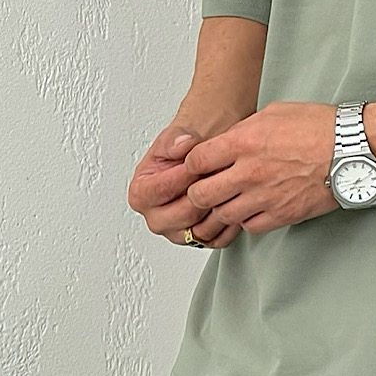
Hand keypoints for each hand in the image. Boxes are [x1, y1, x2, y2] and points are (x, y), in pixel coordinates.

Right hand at [127, 119, 243, 249]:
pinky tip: (235, 200)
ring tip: (228, 185)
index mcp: (140, 194)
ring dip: (217, 207)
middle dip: (203, 192)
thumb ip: (176, 138)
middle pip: (182, 214)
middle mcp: (156, 217)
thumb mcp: (177, 135)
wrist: (203, 158)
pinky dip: (228, 222)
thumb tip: (183, 144)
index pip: (159, 190)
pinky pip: (216, 238)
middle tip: (218, 173)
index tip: (198, 162)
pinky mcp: (198, 240)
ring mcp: (177, 231)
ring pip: (200, 229)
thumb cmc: (186, 149)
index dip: (181, 176)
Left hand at [181, 101, 340, 235]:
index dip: (191, 166)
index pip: (195, 162)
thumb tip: (225, 143)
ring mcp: (264, 197)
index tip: (197, 167)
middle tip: (205, 188)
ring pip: (222, 214)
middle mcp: (249, 172)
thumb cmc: (319, 127)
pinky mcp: (281, 215)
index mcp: (244, 142)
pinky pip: (249, 226)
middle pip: (201, 195)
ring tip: (229, 199)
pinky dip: (246, 219)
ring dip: (221, 208)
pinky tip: (252, 207)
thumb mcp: (274, 112)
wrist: (352, 149)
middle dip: (198, 192)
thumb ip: (243, 130)